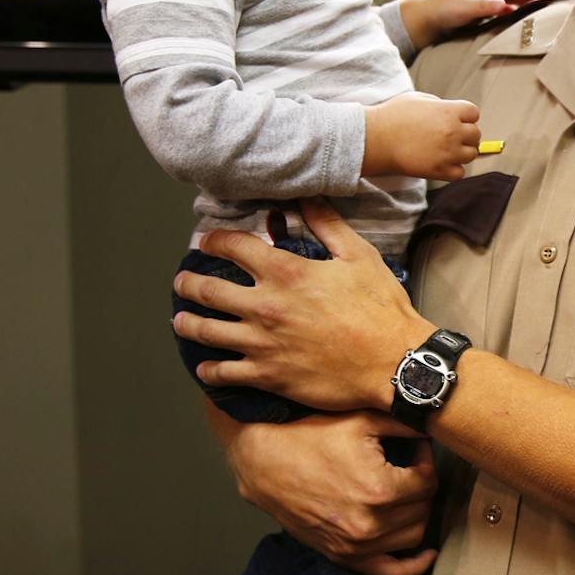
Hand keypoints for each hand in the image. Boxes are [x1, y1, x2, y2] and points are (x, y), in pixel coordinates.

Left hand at [174, 202, 435, 410]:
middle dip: (188, 283)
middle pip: (208, 291)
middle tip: (182, 282)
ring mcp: (263, 344)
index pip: (233, 247)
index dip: (214, 241)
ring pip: (206, 332)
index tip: (207, 242)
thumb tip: (306, 198)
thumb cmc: (380, 309)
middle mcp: (266, 307)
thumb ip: (328, 225)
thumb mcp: (359, 256)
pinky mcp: (268, 376)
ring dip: (187, 324)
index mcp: (286, 273)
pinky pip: (224, 373)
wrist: (394, 363)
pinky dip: (209, 369)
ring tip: (180, 320)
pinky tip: (205, 367)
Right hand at [207, 406, 438, 574]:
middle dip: (421, 486)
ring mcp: (356, 546)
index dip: (426, 461)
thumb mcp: (361, 421)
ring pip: (413, 537)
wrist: (264, 462)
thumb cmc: (310, 437)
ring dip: (416, 514)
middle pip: (423, 509)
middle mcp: (371, 524)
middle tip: (410, 469)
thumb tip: (433, 430)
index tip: (416, 451)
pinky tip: (425, 554)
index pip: (428, 482)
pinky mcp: (343, 556)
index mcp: (380, 490)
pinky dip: (412, 566)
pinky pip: (390, 573)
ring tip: (405, 494)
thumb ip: (405, 426)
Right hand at [364, 90, 480, 180]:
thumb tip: (448, 111)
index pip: (474, 113)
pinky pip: (460, 173)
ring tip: (445, 151)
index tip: (457, 120)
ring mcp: (448, 152)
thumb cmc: (392, 116)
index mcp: (449, 111)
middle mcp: (453, 131)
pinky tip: (441, 163)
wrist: (376, 139)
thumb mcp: (417, 98)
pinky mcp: (440, 170)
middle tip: (451, 137)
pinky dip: (453, 170)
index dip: (466, 117)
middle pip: (476, 134)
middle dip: (465, 135)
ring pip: (471, 154)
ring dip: (461, 153)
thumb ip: (438, 103)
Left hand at [399, 0, 540, 49]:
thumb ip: (486, 6)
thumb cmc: (444, 10)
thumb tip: (507, 5)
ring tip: (534, 15)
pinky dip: (510, 14)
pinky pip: (500, 11)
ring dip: (521, 7)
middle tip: (546, 7)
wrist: (424, 18)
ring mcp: (482, 2)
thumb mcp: (466, 8)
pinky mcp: (477, 13)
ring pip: (507, 2)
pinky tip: (514, 23)